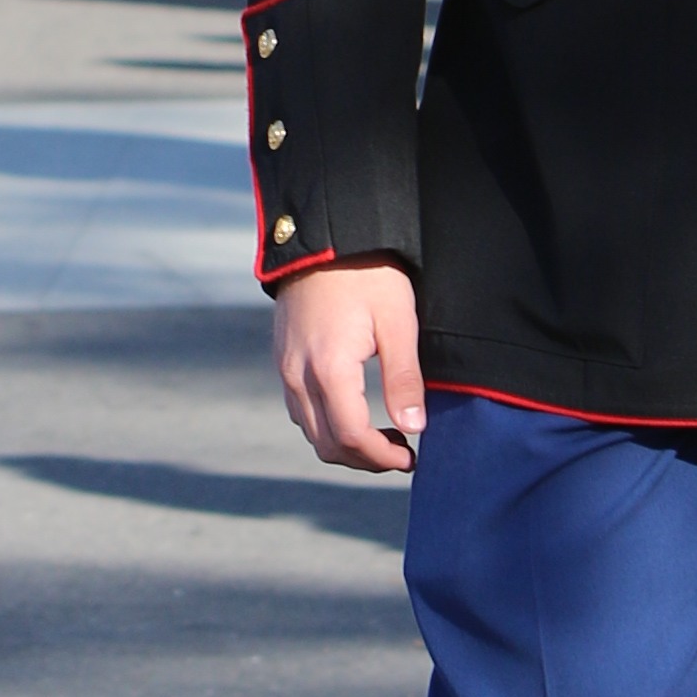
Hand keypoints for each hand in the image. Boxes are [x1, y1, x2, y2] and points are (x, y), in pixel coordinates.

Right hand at [273, 258, 425, 473]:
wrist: (323, 237)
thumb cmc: (367, 275)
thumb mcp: (397, 322)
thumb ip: (403, 378)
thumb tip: (414, 429)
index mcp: (329, 368)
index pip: (351, 437)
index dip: (382, 457)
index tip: (411, 457)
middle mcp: (298, 374)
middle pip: (327, 445)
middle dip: (365, 459)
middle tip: (401, 452)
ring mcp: (285, 368)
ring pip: (310, 432)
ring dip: (345, 446)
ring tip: (383, 435)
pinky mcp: (282, 360)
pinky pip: (300, 410)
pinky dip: (326, 426)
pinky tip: (354, 412)